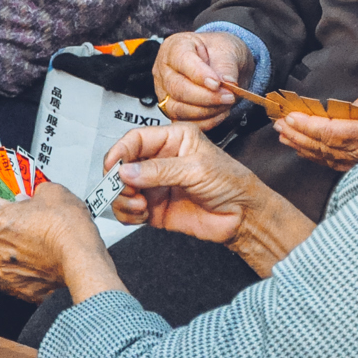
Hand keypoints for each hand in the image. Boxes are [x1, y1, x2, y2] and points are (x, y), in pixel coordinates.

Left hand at [0, 184, 117, 303]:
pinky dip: (31, 263)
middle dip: (14, 222)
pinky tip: (46, 255)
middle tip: (36, 218)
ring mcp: (5, 268)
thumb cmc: (66, 226)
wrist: (82, 257)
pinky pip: (22, 268)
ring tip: (43, 238)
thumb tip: (35, 195)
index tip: (21, 200)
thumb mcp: (51, 190)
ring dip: (21, 244)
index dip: (10, 198)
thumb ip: (35, 191)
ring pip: (9, 251)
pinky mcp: (21, 284)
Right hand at [102, 122, 267, 245]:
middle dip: (118, 180)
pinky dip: (128, 214)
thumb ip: (159, 170)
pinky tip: (142, 215)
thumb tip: (126, 171)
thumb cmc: (232, 184)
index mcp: (173, 140)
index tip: (112, 167)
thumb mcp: (196, 169)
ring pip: (121, 189)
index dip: (120, 152)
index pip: (135, 140)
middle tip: (124, 190)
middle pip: (123, 165)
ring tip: (138, 205)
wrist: (244, 217)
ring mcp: (155, 185)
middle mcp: (160, 161)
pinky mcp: (154, 208)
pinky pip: (129, 210)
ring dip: (122, 199)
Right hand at [154, 30, 253, 128]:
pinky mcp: (171, 109)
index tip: (217, 83)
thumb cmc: (219, 52)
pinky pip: (183, 122)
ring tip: (225, 104)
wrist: (222, 64)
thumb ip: (227, 65)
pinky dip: (204, 122)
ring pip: (177, 108)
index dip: (199, 75)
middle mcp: (165, 70)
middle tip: (228, 96)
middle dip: (205, 97)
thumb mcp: (228, 48)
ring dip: (206, 111)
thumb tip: (228, 83)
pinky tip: (219, 114)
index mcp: (175, 47)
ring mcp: (165, 91)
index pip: (181, 61)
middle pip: (177, 88)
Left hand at [273, 86, 357, 170]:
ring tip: (281, 134)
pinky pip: (328, 160)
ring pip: (322, 155)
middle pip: (322, 146)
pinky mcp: (355, 165)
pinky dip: (310, 153)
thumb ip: (349, 110)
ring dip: (299, 144)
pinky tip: (297, 146)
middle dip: (297, 134)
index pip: (332, 133)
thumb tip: (322, 113)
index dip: (309, 126)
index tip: (291, 117)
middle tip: (279, 123)